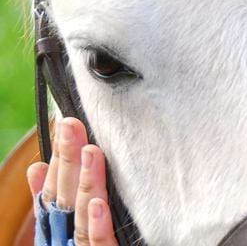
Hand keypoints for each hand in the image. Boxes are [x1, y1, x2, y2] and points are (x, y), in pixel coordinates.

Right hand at [26, 118, 118, 245]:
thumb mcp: (73, 231)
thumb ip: (59, 205)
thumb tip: (37, 169)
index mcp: (60, 236)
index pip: (53, 197)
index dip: (54, 163)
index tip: (58, 128)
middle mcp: (67, 244)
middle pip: (64, 200)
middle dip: (65, 161)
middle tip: (70, 123)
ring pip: (81, 219)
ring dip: (84, 183)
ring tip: (90, 151)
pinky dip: (97, 225)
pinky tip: (99, 203)